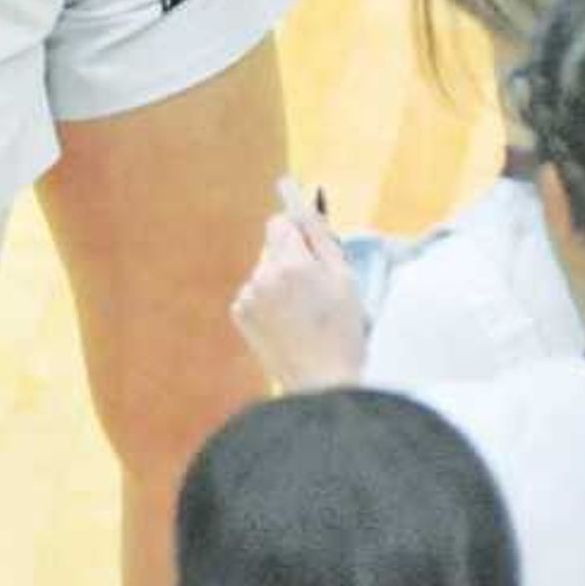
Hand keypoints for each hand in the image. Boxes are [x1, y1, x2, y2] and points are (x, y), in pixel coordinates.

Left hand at [232, 181, 364, 392]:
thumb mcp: (344, 278)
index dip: (296, 232)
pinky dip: (267, 303)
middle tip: (315, 291)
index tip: (308, 245)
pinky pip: (254, 294)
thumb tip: (304, 203)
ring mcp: (247, 295)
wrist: (323, 382)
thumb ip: (321, 237)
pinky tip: (287, 325)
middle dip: (290, 259)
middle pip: (272, 248)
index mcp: (291, 262)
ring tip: (303, 314)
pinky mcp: (239, 314)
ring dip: (279, 283)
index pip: (279, 222)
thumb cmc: (343, 330)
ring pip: (263, 272)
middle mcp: (262, 274)